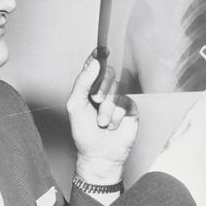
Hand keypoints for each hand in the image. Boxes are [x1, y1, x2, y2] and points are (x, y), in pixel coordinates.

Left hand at [66, 49, 138, 183]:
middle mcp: (105, 90)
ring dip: (107, 108)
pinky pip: (126, 102)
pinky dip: (116, 115)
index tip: (101, 50)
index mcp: (89, 87)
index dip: (97, 56)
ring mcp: (118, 99)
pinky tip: (112, 126)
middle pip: (109, 73)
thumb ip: (83, 83)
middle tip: (95, 101)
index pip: (94, 66)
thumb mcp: (75, 106)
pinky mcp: (130, 109)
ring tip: (101, 122)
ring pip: (117, 89)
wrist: (98, 155)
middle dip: (101, 88)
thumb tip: (94, 63)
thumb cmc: (83, 132)